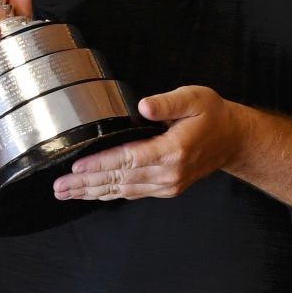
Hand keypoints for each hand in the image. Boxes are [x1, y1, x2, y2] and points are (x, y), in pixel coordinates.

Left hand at [52, 86, 242, 200]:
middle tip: (59, 187)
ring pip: (123, 190)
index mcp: (172, 150)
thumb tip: (143, 106)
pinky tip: (93, 194)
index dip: (100, 164)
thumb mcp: (193, 98)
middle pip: (120, 179)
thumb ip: (167, 102)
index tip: (76, 168)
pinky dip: (111, 194)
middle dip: (87, 184)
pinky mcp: (166, 188)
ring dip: (94, 192)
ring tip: (67, 194)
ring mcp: (167, 184)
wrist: (233, 139)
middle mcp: (168, 173)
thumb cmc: (212, 115)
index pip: (128, 159)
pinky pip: (133, 193)